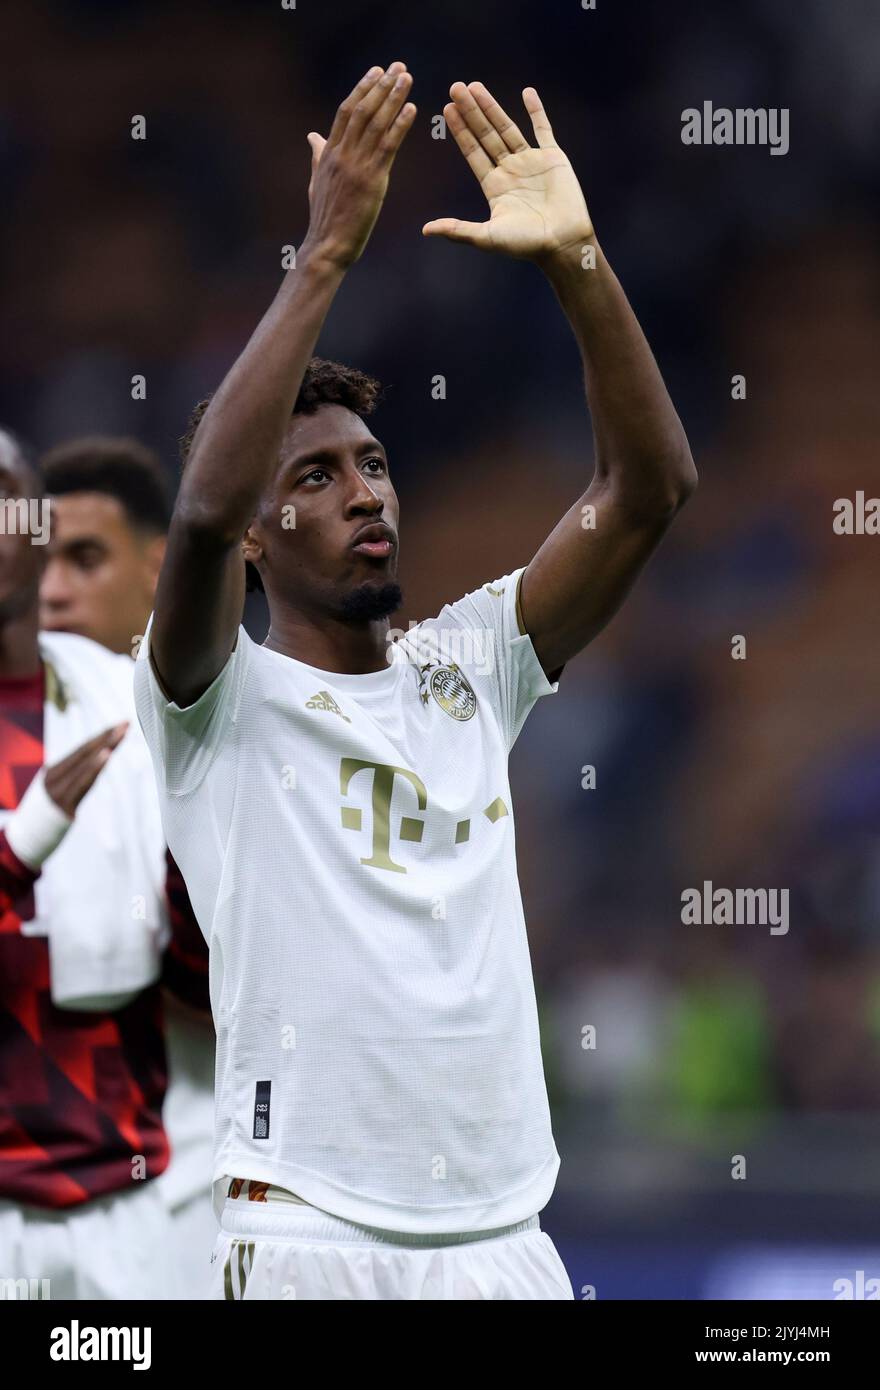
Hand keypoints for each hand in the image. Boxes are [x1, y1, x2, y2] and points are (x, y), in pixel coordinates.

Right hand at [44, 723, 128, 816]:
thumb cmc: (48, 814)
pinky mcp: (64, 801)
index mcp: (54, 770)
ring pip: (87, 763)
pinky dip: (95, 766)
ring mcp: (58, 788)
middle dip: (108, 736)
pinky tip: (107, 754)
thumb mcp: (59, 791)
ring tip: (120, 733)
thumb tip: (97, 763)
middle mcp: (55, 775)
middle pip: (86, 751)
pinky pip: (83, 781)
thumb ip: (75, 778)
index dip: (102, 736)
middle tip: (126, 723)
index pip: (82, 749)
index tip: (120, 725)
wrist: (29, 837)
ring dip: (106, 746)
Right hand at [303, 62, 415, 269]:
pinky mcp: (371, 181)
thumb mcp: (316, 181)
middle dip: (381, 86)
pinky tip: (412, 109)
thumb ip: (317, 155)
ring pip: (375, 123)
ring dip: (393, 98)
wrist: (326, 246)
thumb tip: (312, 135)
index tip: (377, 71)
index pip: (345, 111)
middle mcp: (342, 154)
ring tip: (407, 78)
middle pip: (362, 110)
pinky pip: (387, 147)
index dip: (362, 88)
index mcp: (328, 153)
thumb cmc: (324, 218)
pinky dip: (400, 125)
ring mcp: (356, 166)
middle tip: (398, 66)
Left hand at [423, 82, 593, 262]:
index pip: (473, 152)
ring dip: (492, 107)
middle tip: (456, 87)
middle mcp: (510, 170)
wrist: (563, 243)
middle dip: (471, 111)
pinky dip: (537, 112)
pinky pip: (544, 130)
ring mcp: (531, 162)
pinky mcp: (553, 159)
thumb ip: (457, 229)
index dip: (460, 131)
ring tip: (476, 85)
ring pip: (508, 128)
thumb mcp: (487, 237)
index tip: (447, 109)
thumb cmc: (526, 245)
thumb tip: (424, 230)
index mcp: (494, 186)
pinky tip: (527, 92)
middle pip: (486, 134)